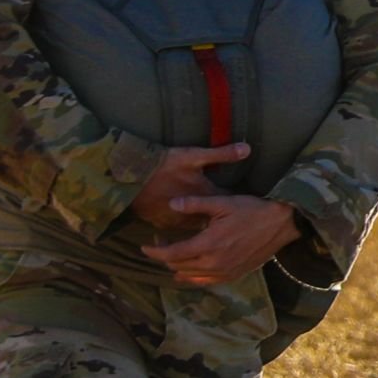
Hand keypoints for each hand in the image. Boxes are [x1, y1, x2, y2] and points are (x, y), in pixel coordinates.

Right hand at [130, 143, 250, 232]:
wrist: (130, 175)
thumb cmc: (164, 164)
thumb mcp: (194, 155)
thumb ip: (222, 154)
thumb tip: (248, 148)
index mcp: (204, 197)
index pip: (227, 203)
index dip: (234, 201)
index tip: (241, 200)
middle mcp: (192, 214)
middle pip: (212, 220)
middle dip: (217, 217)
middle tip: (224, 213)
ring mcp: (175, 221)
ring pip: (194, 227)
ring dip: (199, 222)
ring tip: (206, 218)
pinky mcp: (160, 223)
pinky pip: (175, 229)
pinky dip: (181, 224)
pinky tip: (183, 220)